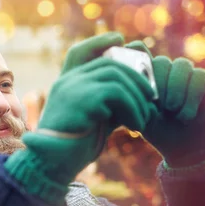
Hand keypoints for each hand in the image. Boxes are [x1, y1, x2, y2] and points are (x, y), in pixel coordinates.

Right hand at [7, 33, 156, 192]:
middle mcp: (67, 81)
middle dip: (136, 76)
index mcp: (66, 83)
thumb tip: (141, 93)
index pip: (80, 52)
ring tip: (144, 118)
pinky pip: (117, 93)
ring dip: (138, 97)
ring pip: (117, 75)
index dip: (100, 42)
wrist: (52, 163)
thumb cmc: (74, 145)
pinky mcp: (81, 99)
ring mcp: (72, 87)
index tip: (121, 42)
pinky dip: (133, 109)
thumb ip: (112, 103)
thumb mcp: (96, 119)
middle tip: (152, 97)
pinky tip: (136, 126)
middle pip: (108, 62)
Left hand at [125, 41, 204, 166]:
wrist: (184, 147)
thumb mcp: (138, 117)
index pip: (139, 51)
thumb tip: (120, 87)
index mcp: (147, 74)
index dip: (135, 55)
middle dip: (158, 84)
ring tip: (171, 109)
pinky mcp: (204, 80)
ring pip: (180, 65)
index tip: (132, 75)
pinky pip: (198, 77)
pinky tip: (185, 116)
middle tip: (158, 106)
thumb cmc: (157, 131)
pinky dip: (191, 97)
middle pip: (160, 62)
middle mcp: (166, 70)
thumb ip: (129, 100)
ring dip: (175, 89)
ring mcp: (185, 73)